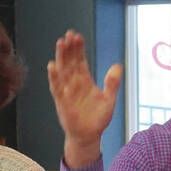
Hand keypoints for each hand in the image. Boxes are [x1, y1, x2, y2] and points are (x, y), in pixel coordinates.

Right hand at [44, 30, 121, 167]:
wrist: (89, 136)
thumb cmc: (98, 118)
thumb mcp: (109, 99)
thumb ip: (112, 83)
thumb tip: (118, 65)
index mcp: (85, 81)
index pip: (80, 61)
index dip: (78, 49)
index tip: (76, 36)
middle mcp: (74, 84)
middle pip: (70, 62)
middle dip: (69, 49)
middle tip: (68, 34)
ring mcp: (66, 91)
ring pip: (62, 71)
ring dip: (61, 57)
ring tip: (60, 43)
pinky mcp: (62, 102)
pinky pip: (57, 88)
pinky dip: (54, 77)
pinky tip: (52, 66)